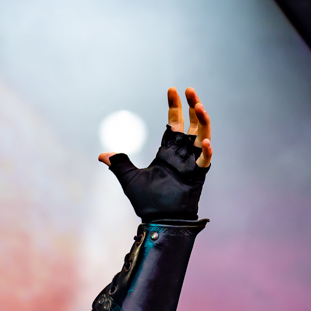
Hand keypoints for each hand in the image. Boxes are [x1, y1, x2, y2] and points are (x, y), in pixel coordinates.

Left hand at [99, 88, 211, 220]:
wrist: (159, 221)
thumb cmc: (147, 202)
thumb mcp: (129, 179)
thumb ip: (120, 164)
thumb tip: (102, 155)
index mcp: (167, 152)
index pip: (173, 123)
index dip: (174, 107)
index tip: (173, 90)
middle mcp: (181, 154)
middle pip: (191, 124)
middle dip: (192, 106)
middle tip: (189, 90)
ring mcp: (191, 163)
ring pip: (202, 136)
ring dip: (202, 121)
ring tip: (199, 106)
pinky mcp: (198, 176)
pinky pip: (206, 160)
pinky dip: (207, 151)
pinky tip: (206, 141)